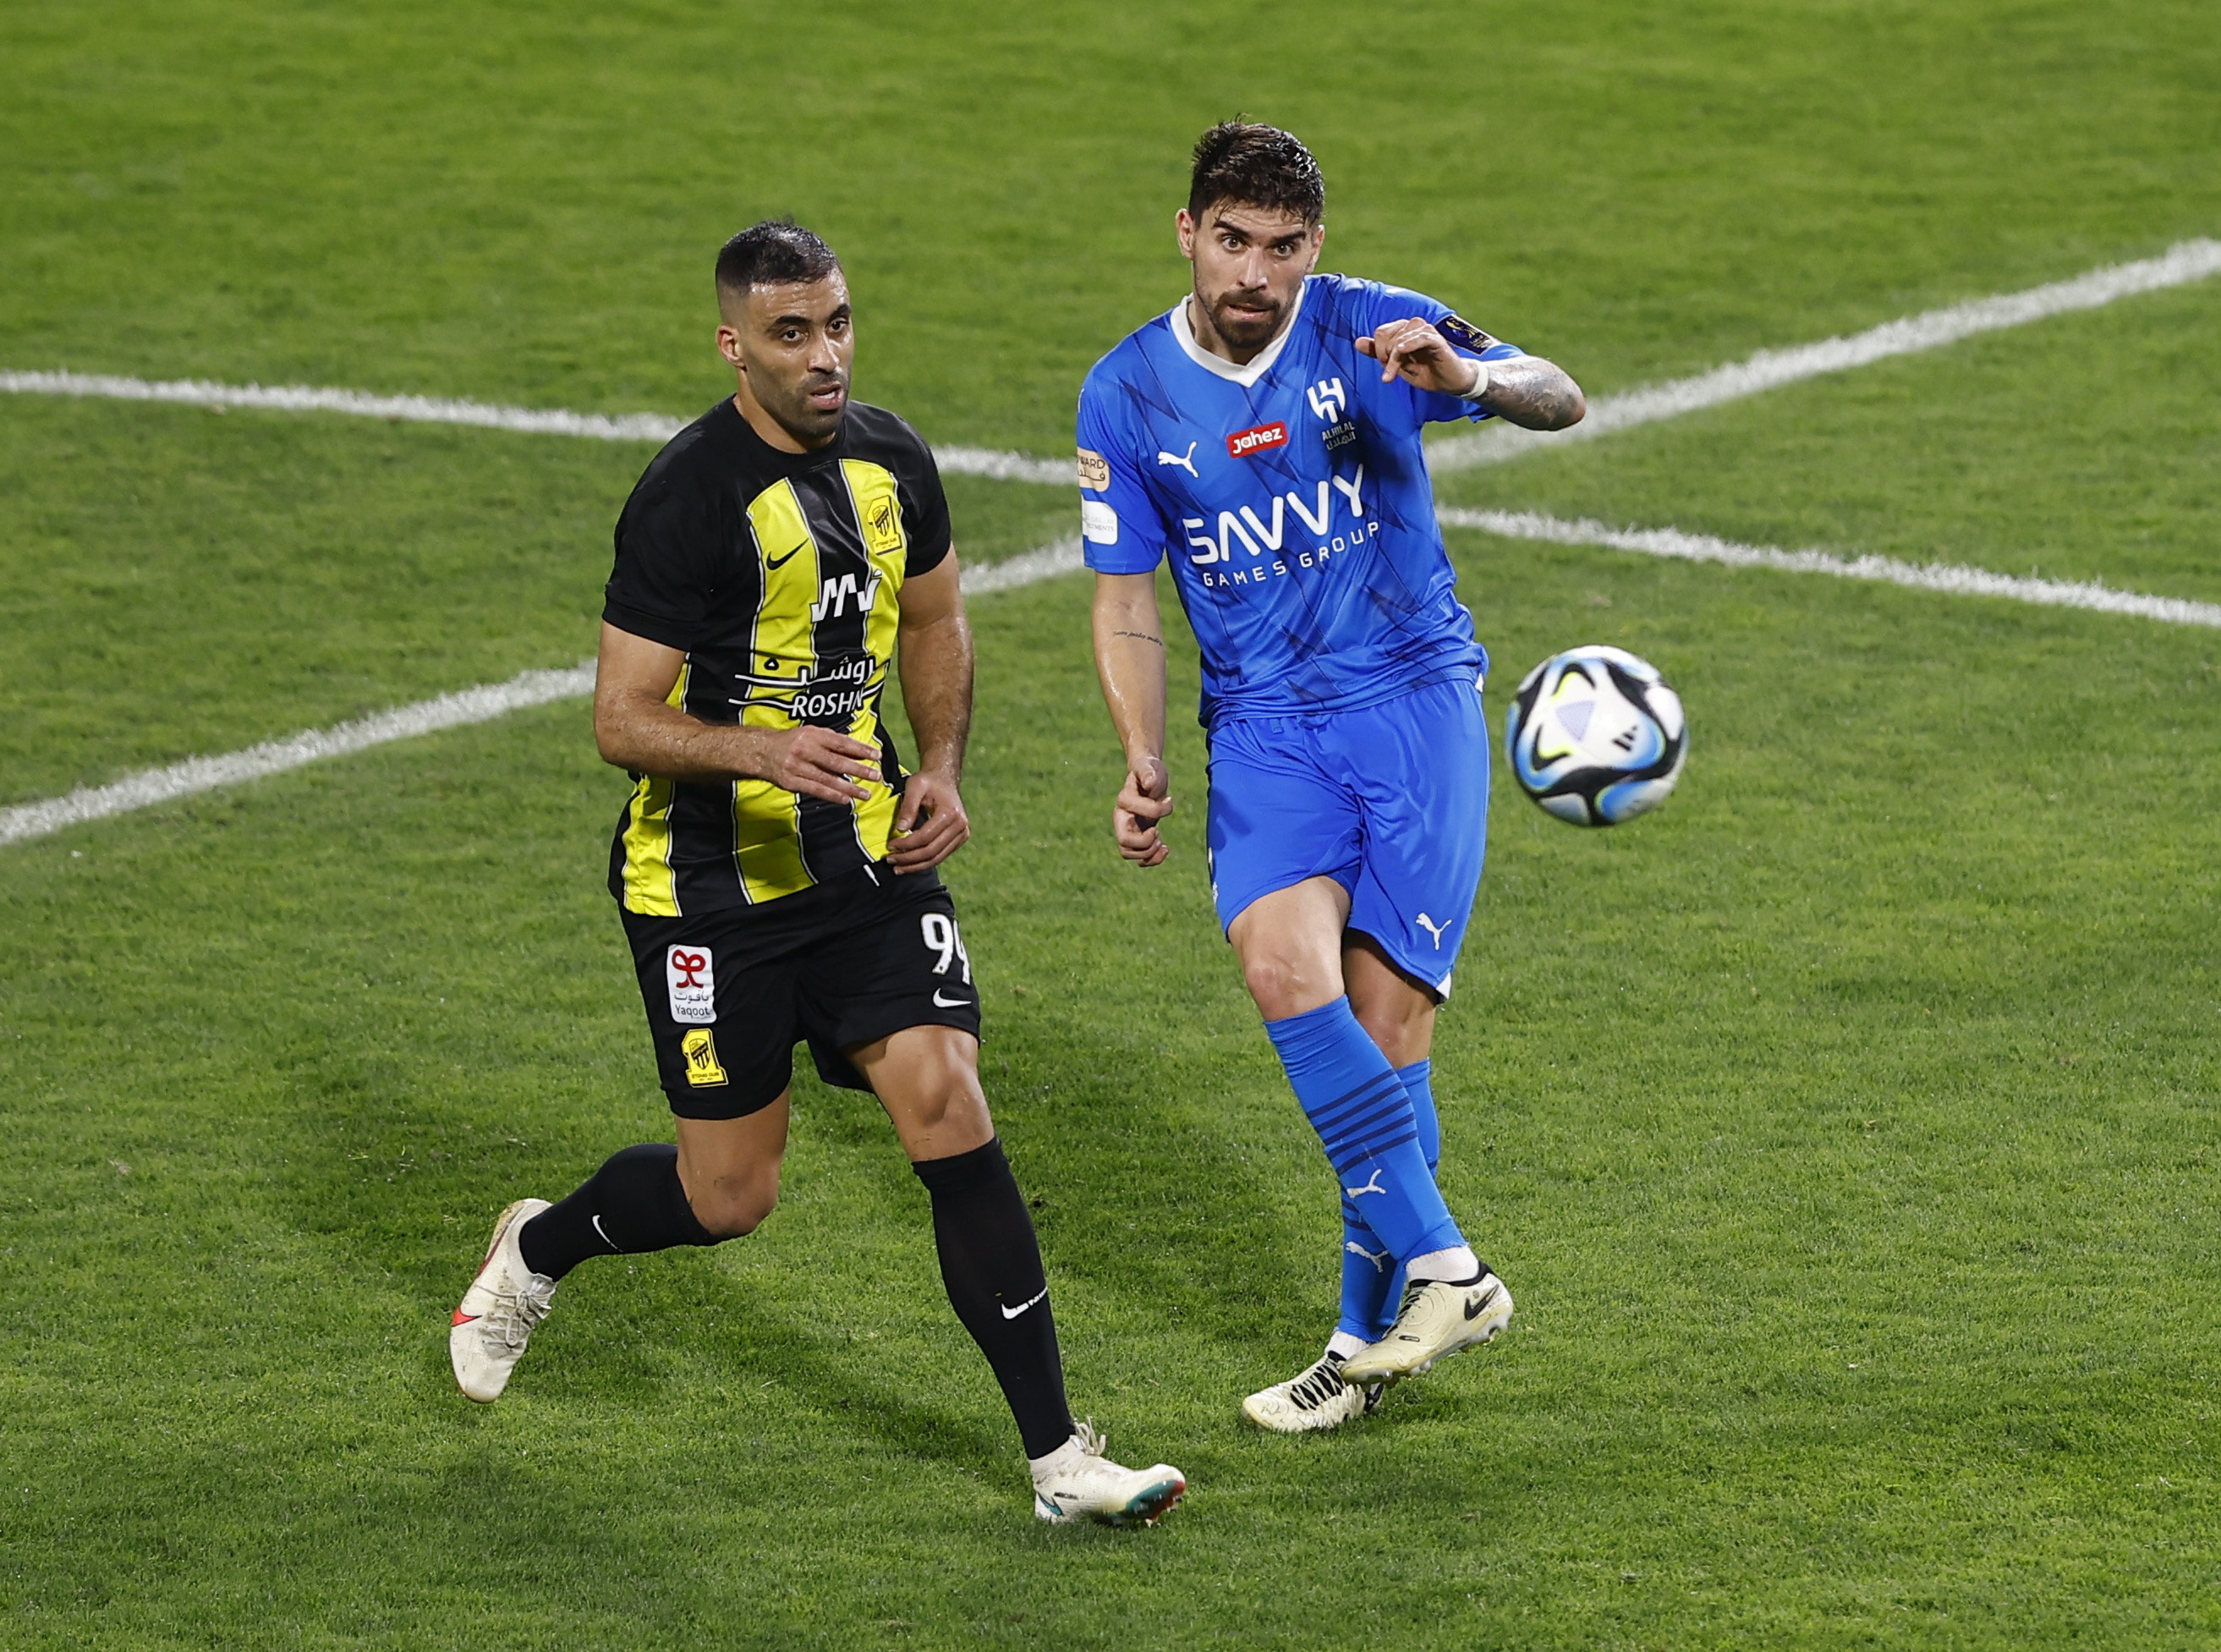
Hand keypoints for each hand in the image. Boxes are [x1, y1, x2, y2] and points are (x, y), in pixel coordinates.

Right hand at [751, 725, 881, 803]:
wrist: (761, 751)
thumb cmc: (791, 742)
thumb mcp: (811, 734)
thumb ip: (832, 741)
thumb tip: (858, 749)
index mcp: (812, 735)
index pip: (841, 743)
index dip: (860, 750)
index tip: (876, 756)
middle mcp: (804, 750)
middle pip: (836, 762)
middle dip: (859, 770)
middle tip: (875, 776)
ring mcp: (797, 767)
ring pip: (828, 779)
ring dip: (849, 787)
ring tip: (865, 793)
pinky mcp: (791, 782)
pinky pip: (816, 790)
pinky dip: (832, 796)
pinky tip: (846, 799)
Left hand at [888, 770, 969, 872]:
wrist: (945, 779)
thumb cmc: (929, 781)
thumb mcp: (914, 786)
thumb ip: (907, 807)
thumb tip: (900, 830)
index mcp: (950, 812)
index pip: (925, 836)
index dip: (906, 844)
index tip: (890, 846)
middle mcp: (960, 825)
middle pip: (931, 851)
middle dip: (909, 859)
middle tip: (891, 860)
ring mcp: (963, 833)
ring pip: (937, 858)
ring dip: (916, 865)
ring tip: (898, 868)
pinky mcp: (961, 838)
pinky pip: (941, 855)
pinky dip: (925, 862)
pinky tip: (910, 864)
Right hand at [1113, 754, 1172, 866]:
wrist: (1149, 779)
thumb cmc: (1149, 772)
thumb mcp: (1150, 768)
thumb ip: (1148, 773)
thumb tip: (1150, 783)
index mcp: (1124, 800)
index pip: (1132, 811)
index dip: (1153, 810)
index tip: (1168, 802)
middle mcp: (1122, 818)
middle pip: (1124, 841)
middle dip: (1144, 843)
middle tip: (1159, 833)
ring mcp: (1128, 830)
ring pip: (1128, 853)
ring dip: (1148, 854)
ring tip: (1163, 844)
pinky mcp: (1137, 838)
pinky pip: (1138, 858)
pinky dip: (1151, 859)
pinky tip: (1165, 849)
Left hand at [1354, 318, 1480, 396]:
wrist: (1449, 383)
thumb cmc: (1425, 371)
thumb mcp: (1398, 365)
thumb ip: (1378, 353)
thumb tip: (1357, 342)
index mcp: (1403, 331)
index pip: (1381, 332)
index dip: (1378, 350)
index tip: (1386, 367)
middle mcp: (1413, 327)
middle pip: (1386, 333)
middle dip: (1385, 355)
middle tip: (1392, 371)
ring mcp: (1425, 332)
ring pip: (1400, 337)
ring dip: (1396, 356)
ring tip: (1399, 371)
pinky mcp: (1437, 340)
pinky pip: (1420, 336)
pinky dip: (1409, 343)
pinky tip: (1402, 351)